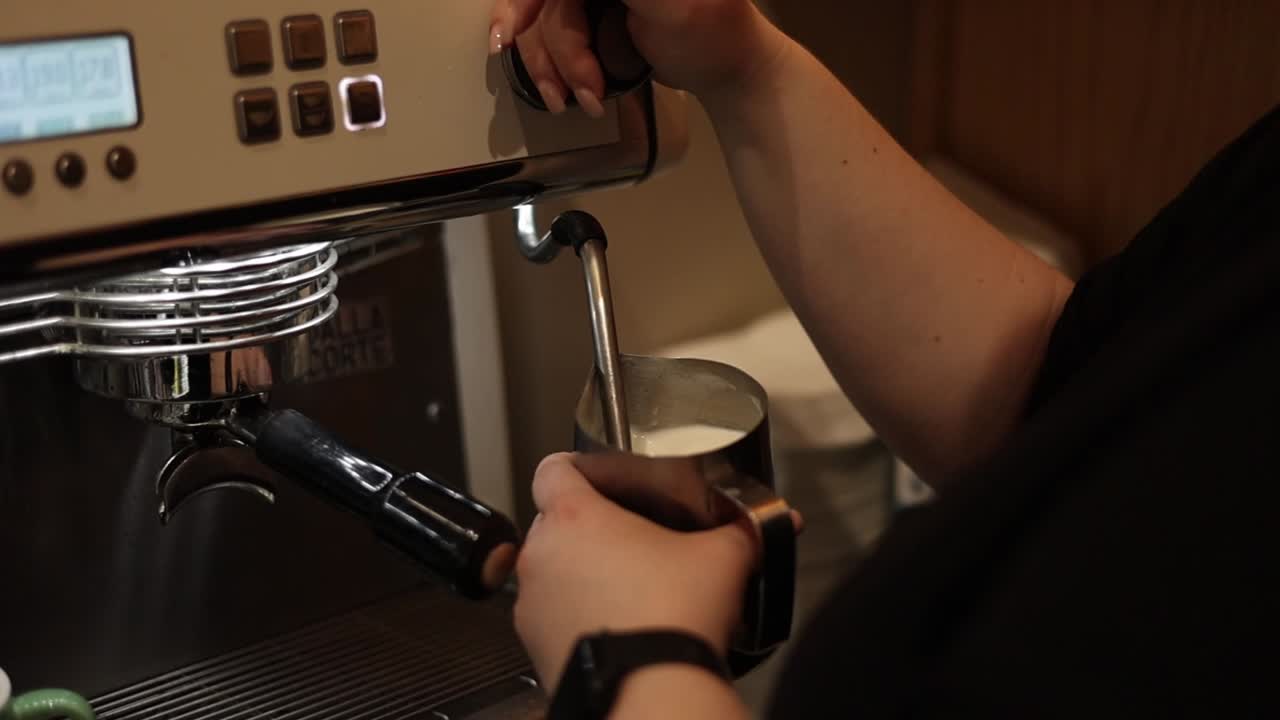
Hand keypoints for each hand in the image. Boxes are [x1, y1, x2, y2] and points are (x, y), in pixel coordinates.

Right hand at [488, 0, 788, 114]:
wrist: (729, 72)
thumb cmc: (711, 30)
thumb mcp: (664, 0)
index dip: (526, 3)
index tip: (510, 31)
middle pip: (544, 1)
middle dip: (551, 48)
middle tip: (555, 90)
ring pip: (543, 24)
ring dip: (557, 70)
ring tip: (586, 102)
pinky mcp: (589, 20)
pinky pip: (550, 40)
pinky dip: (554, 71)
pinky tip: (565, 96)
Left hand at [514, 453, 756, 691]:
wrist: (650, 691)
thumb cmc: (672, 616)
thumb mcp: (721, 559)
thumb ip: (744, 531)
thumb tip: (778, 521)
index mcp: (574, 517)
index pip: (552, 469)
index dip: (576, 467)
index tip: (599, 477)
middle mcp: (542, 555)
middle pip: (554, 522)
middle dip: (587, 527)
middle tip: (629, 539)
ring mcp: (531, 604)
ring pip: (551, 571)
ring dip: (578, 573)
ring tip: (626, 587)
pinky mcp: (534, 646)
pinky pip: (551, 616)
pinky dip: (575, 615)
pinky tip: (615, 625)